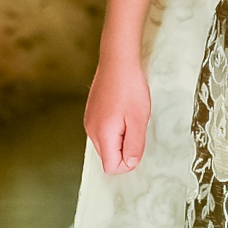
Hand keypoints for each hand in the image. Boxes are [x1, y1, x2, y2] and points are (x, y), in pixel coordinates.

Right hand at [85, 53, 152, 174]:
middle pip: (108, 157)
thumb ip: (134, 146)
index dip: (128, 162)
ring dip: (120, 138)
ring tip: (129, 116)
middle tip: (134, 126)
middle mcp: (91, 131)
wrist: (117, 61)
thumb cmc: (130, 88)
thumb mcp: (139, 120)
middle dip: (124, 149)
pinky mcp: (91, 113)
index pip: (111, 167)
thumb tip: (129, 164)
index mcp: (102, 135)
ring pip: (106, 144)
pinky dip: (114, 128)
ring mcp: (89, 121)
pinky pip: (103, 132)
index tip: (137, 142)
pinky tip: (122, 111)